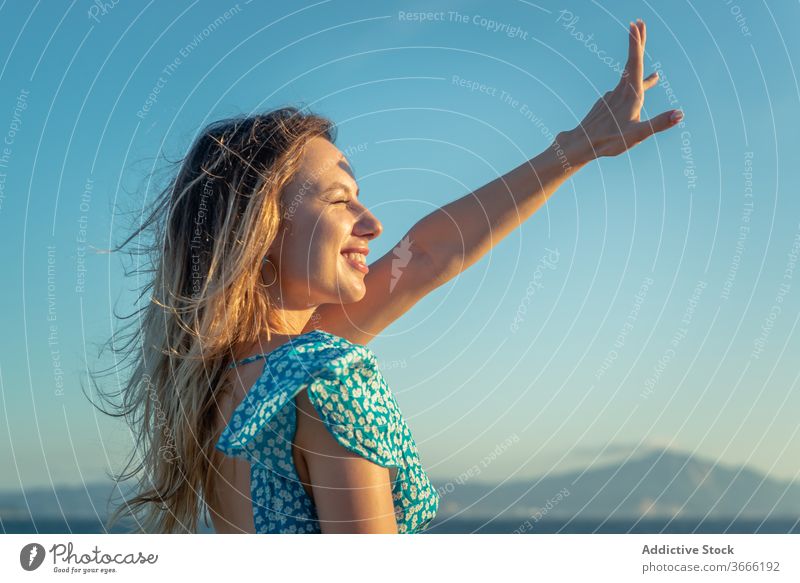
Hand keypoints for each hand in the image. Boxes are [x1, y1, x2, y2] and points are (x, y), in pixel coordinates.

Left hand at [561, 19, 682, 163]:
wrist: (581, 145)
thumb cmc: (609, 141)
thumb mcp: (637, 135)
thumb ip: (658, 123)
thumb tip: (680, 114)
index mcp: (630, 94)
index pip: (635, 63)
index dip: (636, 43)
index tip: (636, 24)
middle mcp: (620, 91)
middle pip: (631, 63)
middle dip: (636, 43)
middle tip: (639, 23)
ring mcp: (612, 97)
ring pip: (628, 78)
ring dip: (638, 68)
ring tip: (656, 74)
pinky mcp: (606, 104)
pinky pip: (622, 91)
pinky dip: (632, 87)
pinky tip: (634, 93)